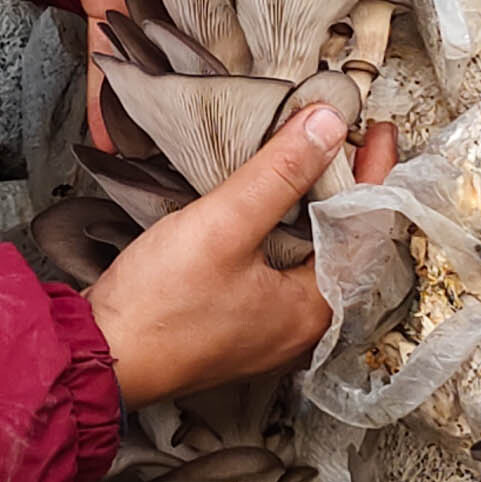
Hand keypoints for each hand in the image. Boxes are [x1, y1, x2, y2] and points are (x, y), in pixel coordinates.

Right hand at [88, 101, 400, 407]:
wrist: (100, 357)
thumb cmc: (159, 305)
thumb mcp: (223, 225)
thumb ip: (279, 173)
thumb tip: (330, 125)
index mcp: (314, 309)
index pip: (366, 228)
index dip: (376, 173)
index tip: (380, 129)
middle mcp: (302, 327)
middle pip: (344, 246)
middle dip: (350, 190)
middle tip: (353, 139)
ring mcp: (270, 331)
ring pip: (312, 259)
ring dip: (317, 210)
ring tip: (317, 164)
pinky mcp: (239, 327)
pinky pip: (283, 273)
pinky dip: (289, 233)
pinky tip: (272, 210)